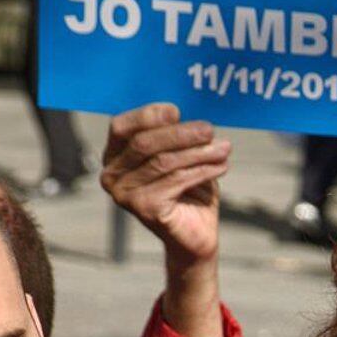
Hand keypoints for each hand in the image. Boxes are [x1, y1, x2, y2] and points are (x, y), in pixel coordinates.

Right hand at [100, 104, 231, 336]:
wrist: (197, 235)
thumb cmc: (189, 190)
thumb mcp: (182, 155)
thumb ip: (178, 133)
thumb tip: (190, 102)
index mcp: (115, 156)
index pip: (122, 126)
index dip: (148, 115)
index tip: (178, 110)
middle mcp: (112, 175)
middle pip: (145, 143)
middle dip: (181, 133)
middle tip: (210, 128)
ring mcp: (123, 194)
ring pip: (164, 162)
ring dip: (199, 152)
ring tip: (225, 148)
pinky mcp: (143, 209)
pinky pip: (176, 180)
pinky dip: (202, 170)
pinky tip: (222, 165)